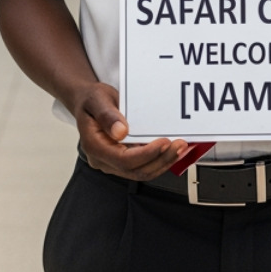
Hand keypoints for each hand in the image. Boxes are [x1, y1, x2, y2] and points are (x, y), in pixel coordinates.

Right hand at [71, 82, 185, 180]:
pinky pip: (144, 165)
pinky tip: (174, 150)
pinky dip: (161, 159)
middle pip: (135, 170)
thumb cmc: (91, 100)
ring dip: (164, 162)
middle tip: (180, 145)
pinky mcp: (124, 160)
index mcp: (94, 146)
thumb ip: (107, 115)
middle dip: (161, 160)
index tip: (164, 143)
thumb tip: (120, 132)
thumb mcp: (97, 100)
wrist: (89, 101)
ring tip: (181, 148)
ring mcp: (114, 162)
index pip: (123, 160)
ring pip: (142, 171)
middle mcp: (104, 159)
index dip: (146, 154)